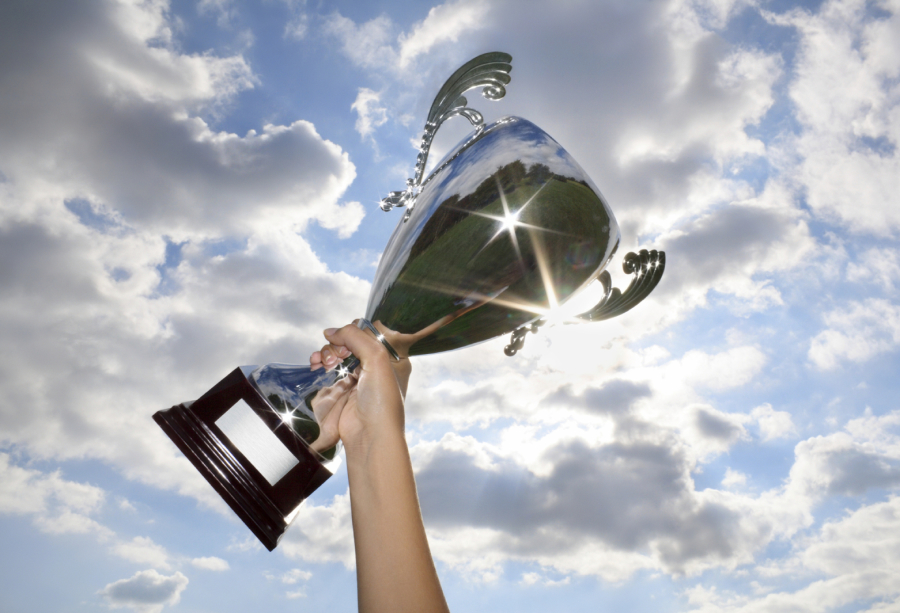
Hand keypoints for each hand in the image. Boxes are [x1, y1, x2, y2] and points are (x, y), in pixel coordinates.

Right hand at [308, 323, 411, 452]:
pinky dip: (321, 363)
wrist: (369, 436)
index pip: (369, 334)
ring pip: (338, 354)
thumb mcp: (376, 359)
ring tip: (321, 361)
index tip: (345, 341)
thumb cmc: (381, 402)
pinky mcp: (343, 390)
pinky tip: (316, 364)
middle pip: (350, 343)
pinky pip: (330, 369)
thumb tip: (331, 331)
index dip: (354, 333)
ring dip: (326, 352)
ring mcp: (358, 378)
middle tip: (334, 356)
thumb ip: (355, 337)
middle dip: (337, 344)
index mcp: (391, 358)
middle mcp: (376, 367)